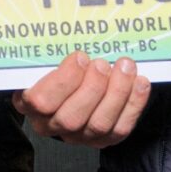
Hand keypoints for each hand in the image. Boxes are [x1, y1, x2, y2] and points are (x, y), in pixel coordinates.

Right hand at [14, 52, 149, 147]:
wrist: (69, 92)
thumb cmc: (55, 72)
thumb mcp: (44, 61)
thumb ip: (52, 54)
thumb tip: (72, 31)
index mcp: (31, 105)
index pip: (41, 102)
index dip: (63, 80)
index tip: (80, 56)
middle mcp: (52, 126)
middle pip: (72, 118)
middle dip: (93, 87)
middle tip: (103, 63)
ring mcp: (79, 136)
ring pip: (99, 124)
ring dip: (117, 92)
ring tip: (125, 67)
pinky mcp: (104, 140)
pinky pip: (121, 127)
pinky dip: (134, 103)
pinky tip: (140, 83)